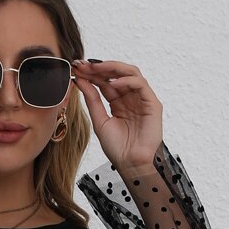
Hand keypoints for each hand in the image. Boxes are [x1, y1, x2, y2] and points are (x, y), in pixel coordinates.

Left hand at [71, 59, 162, 173]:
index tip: (76, 67)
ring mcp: (142, 99)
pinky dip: (126, 81)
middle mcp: (131, 98)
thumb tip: (79, 79)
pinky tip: (112, 83)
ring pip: (130, 73)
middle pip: (117, 74)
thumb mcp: (99, 120)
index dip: (91, 73)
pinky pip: (140, 84)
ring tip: (95, 69)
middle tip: (83, 64)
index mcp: (118, 102)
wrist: (130, 164)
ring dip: (112, 68)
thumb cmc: (117, 148)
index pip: (105, 81)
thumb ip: (92, 99)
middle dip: (99, 67)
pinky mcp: (152, 104)